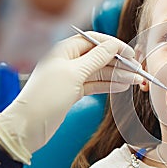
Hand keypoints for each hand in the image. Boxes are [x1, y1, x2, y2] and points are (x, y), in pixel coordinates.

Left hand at [0, 32, 142, 162]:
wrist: (29, 126)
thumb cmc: (46, 96)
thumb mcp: (74, 73)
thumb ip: (97, 58)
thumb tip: (114, 45)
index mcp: (65, 50)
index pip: (94, 41)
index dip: (114, 46)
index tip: (130, 53)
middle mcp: (68, 61)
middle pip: (99, 57)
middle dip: (119, 63)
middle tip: (137, 70)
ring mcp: (71, 77)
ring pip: (100, 72)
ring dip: (117, 75)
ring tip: (135, 80)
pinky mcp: (74, 91)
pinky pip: (95, 84)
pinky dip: (109, 85)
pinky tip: (122, 87)